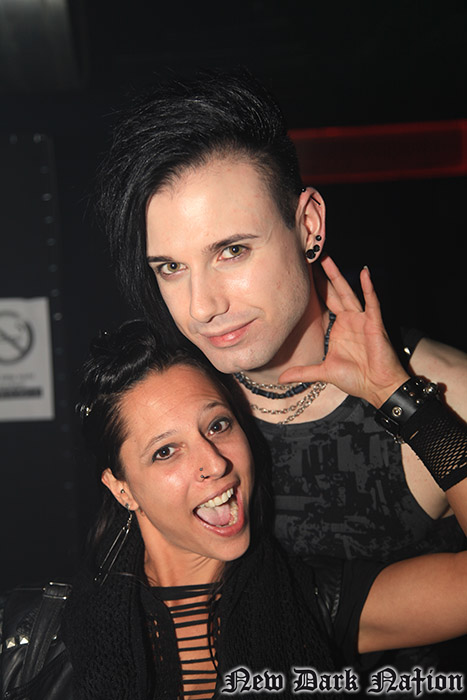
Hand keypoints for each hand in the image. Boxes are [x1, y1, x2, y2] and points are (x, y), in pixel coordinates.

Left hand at [279, 256, 409, 407]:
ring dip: (338, 276)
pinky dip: (368, 288)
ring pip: (348, 292)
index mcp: (338, 327)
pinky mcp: (374, 323)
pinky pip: (371, 302)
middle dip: (323, 275)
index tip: (302, 271)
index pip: (324, 301)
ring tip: (327, 258)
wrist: (377, 387)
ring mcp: (362, 319)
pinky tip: (364, 273)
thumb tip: (281, 379)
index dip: (314, 287)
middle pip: (333, 292)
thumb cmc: (355, 378)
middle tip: (311, 256)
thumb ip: (303, 373)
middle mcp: (349, 320)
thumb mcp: (323, 372)